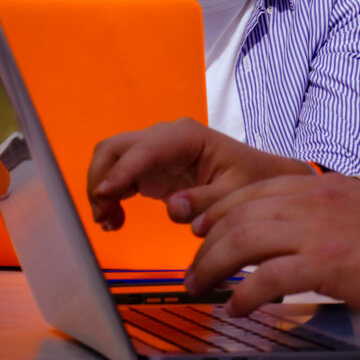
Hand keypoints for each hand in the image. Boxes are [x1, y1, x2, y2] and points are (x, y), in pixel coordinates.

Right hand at [87, 117, 311, 229]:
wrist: (258, 178)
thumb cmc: (252, 180)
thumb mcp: (237, 194)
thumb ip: (207, 201)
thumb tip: (174, 208)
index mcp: (186, 136)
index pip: (144, 149)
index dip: (121, 171)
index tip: (104, 194)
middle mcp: (164, 137)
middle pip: (116, 148)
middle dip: (101, 179)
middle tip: (103, 216)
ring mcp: (154, 151)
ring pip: (110, 160)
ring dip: (101, 189)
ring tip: (109, 223)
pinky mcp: (150, 169)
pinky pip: (118, 176)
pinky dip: (109, 196)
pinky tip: (114, 220)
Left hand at [186, 174, 359, 329]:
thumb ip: (330, 213)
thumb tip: (304, 232)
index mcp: (324, 185)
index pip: (254, 189)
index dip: (217, 208)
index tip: (197, 225)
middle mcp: (316, 198)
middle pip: (239, 213)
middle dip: (205, 242)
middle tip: (192, 269)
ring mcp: (321, 229)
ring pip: (243, 239)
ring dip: (212, 266)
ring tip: (200, 289)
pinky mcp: (329, 264)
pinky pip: (268, 276)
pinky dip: (244, 294)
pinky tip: (236, 307)